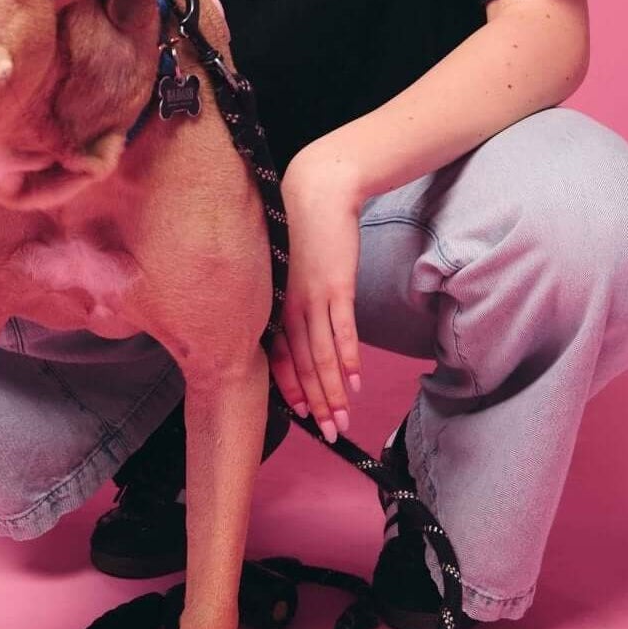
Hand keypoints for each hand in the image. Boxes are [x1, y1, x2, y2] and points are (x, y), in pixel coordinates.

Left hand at [268, 145, 363, 443]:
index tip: (301, 418)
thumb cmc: (300, 233)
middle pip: (301, 365)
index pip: (279, 358)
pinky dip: (347, 359)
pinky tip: (354, 383)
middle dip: (315, 404)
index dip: (291, 390)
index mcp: (273, 305)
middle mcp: (287, 307)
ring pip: (321, 356)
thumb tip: (298, 333)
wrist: (316, 194)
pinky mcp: (335, 286)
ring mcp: (311, 298)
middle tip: (328, 435)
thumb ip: (289, 303)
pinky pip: (341, 330)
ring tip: (343, 421)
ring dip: (332, 393)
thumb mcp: (286, 272)